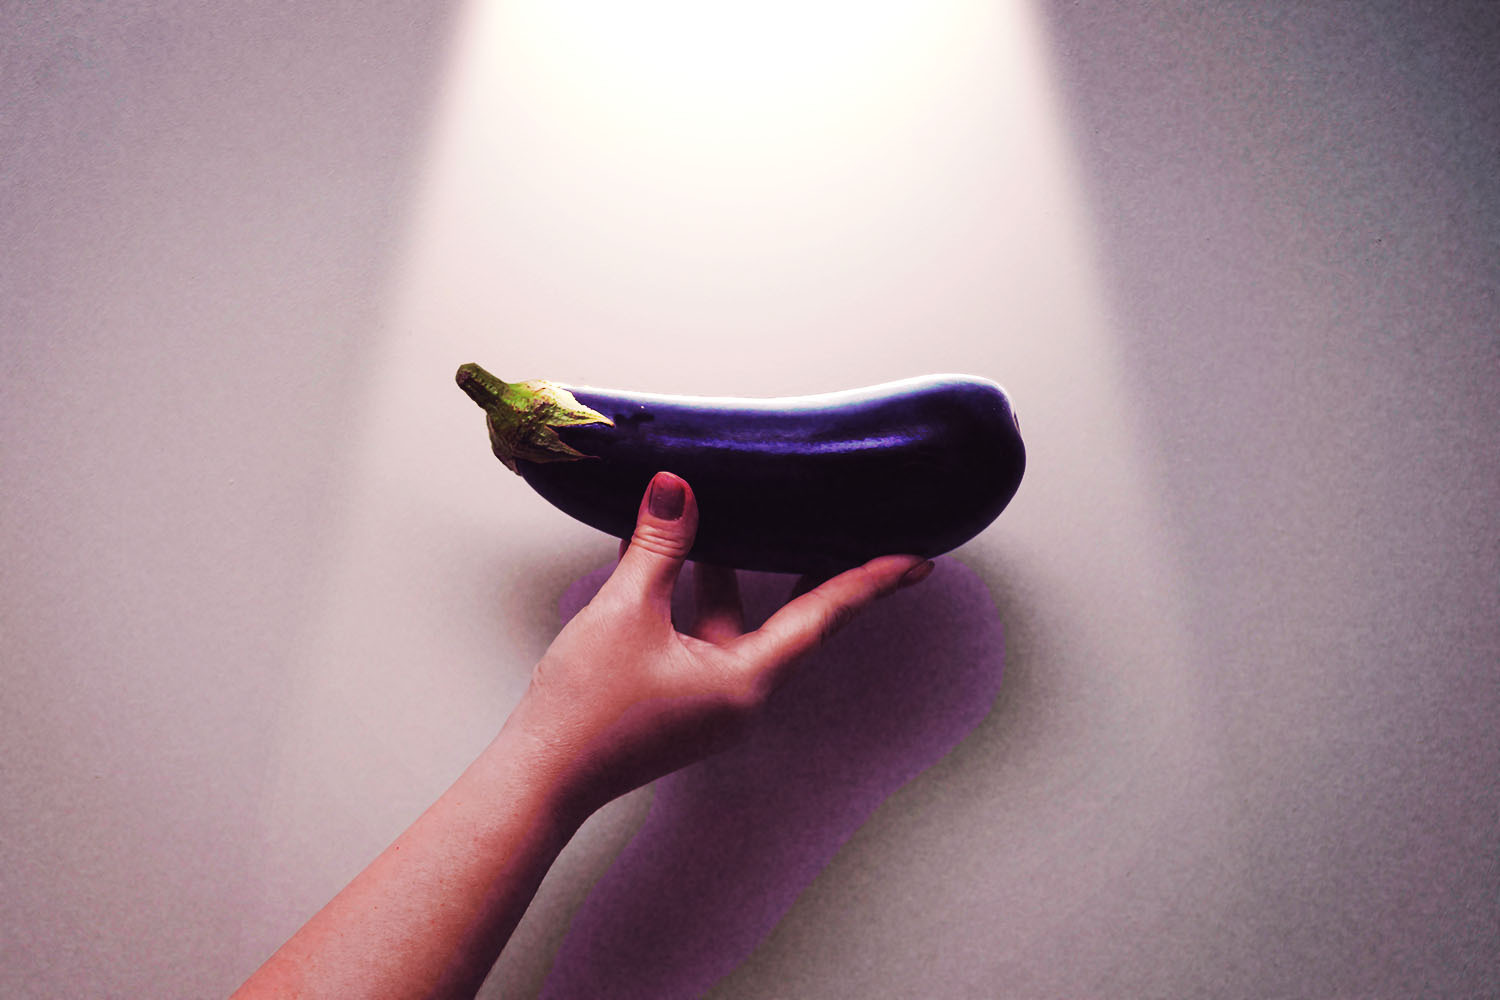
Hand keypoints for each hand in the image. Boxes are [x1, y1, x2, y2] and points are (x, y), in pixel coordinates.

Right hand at [508, 470, 934, 814]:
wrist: (538, 778)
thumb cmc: (586, 707)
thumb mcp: (626, 611)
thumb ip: (659, 546)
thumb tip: (678, 487)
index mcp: (746, 681)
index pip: (823, 618)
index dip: (870, 581)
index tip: (918, 559)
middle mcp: (740, 696)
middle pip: (791, 620)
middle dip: (816, 572)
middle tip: (854, 531)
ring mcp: (710, 702)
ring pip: (737, 623)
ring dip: (733, 573)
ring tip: (741, 516)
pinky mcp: (678, 701)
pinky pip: (704, 636)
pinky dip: (697, 596)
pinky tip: (671, 555)